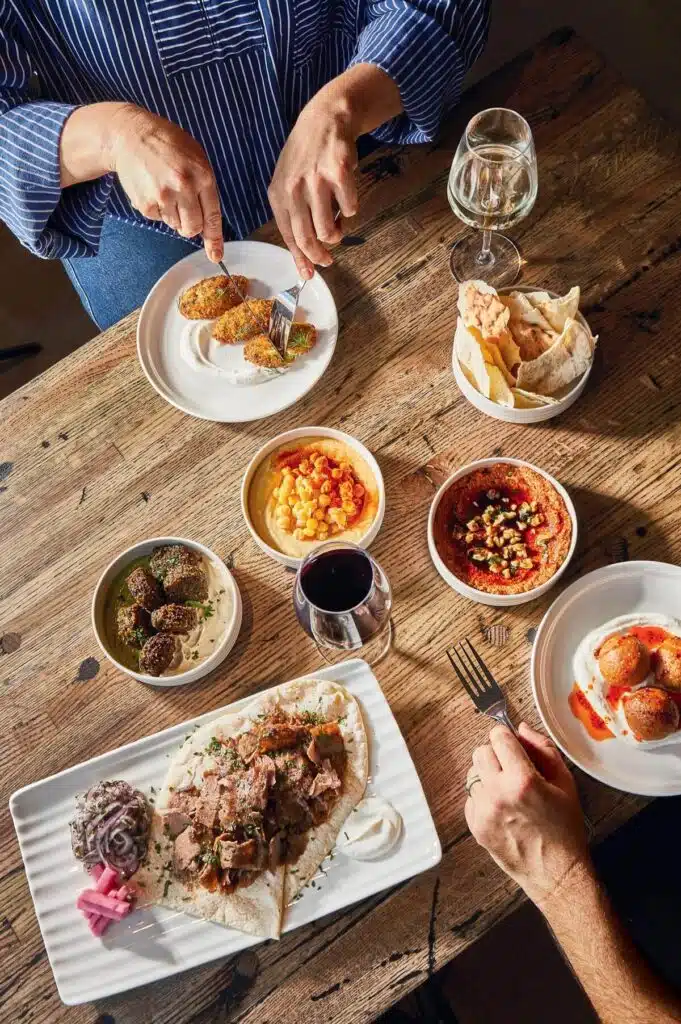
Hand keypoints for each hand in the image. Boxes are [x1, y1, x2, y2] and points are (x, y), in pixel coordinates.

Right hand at [107, 104, 223, 261]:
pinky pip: (157, 219)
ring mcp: (163, 196)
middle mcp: (184, 187)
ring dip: (172, 214)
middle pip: (192, 228)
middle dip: (190, 225)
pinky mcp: (145, 203)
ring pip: (175, 225)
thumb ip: (205, 189)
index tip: (216, 256)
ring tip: (165, 188)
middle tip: (182, 207)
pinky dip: (157, 209)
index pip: (212, 216)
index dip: (214, 239)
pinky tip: (152, 188)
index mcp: (202, 176)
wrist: (131, 134)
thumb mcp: (196, 158)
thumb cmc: (168, 145)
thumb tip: (207, 226)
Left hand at [268, 92, 358, 278]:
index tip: (309, 274)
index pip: (287, 235)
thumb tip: (306, 260)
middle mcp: (293, 188)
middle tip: (328, 259)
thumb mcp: (290, 184)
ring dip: (336, 233)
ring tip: (337, 224)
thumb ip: (295, 218)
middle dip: (319, 255)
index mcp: (278, 193)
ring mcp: (316, 180)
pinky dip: (350, 209)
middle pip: (307, 238)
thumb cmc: (306, 157)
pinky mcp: (339, 174)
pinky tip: (345, 195)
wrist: (325, 119)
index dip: (300, 258)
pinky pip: (349, 209)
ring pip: (328, 229)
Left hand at [464, 722, 589, 907]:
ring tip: (508, 791)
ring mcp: (483, 811)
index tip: (514, 745)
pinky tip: (502, 808)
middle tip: (512, 768)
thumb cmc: (564, 829)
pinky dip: (483, 797)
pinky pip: (471, 796)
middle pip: (480, 751)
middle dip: (496, 755)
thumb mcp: (565, 783)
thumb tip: (521, 728)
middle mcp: (497, 794)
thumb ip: (543, 749)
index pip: (498, 737)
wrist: (555, 873)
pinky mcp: (475, 826)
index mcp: (522, 780)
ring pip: (473, 773)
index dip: (507, 738)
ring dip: (488, 775)